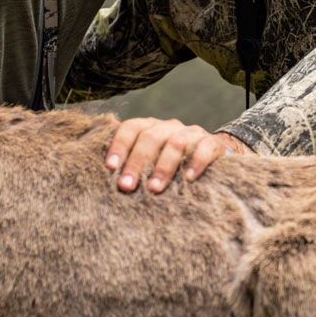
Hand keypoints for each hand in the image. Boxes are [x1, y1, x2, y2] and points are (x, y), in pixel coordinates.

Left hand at [104, 117, 252, 193]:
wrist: (213, 158)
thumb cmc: (170, 166)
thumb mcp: (151, 162)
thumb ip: (132, 164)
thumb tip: (101, 178)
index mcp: (151, 128)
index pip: (131, 128)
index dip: (119, 145)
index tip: (110, 167)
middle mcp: (169, 126)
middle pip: (150, 137)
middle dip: (136, 162)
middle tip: (126, 186)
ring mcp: (192, 133)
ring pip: (175, 143)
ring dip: (163, 167)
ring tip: (153, 189)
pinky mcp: (214, 144)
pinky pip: (205, 149)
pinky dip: (196, 162)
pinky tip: (189, 179)